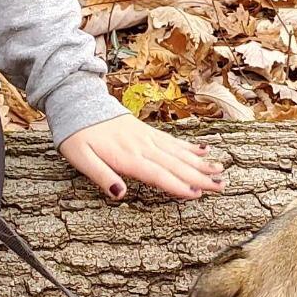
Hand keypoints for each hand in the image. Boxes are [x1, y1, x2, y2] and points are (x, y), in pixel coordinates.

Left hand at [58, 112, 225, 202]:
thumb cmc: (76, 135)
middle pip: (174, 164)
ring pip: (178, 152)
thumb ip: (100, 175)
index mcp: (126, 156)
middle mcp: (141, 146)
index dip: (177, 185)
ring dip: (200, 162)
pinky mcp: (147, 131)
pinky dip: (189, 146)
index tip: (197, 193)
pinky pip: (172, 140)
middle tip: (221, 186)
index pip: (157, 174)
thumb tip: (119, 193)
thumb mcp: (80, 158)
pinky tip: (203, 150)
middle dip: (199, 176)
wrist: (77, 102)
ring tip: (220, 170)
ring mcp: (147, 137)